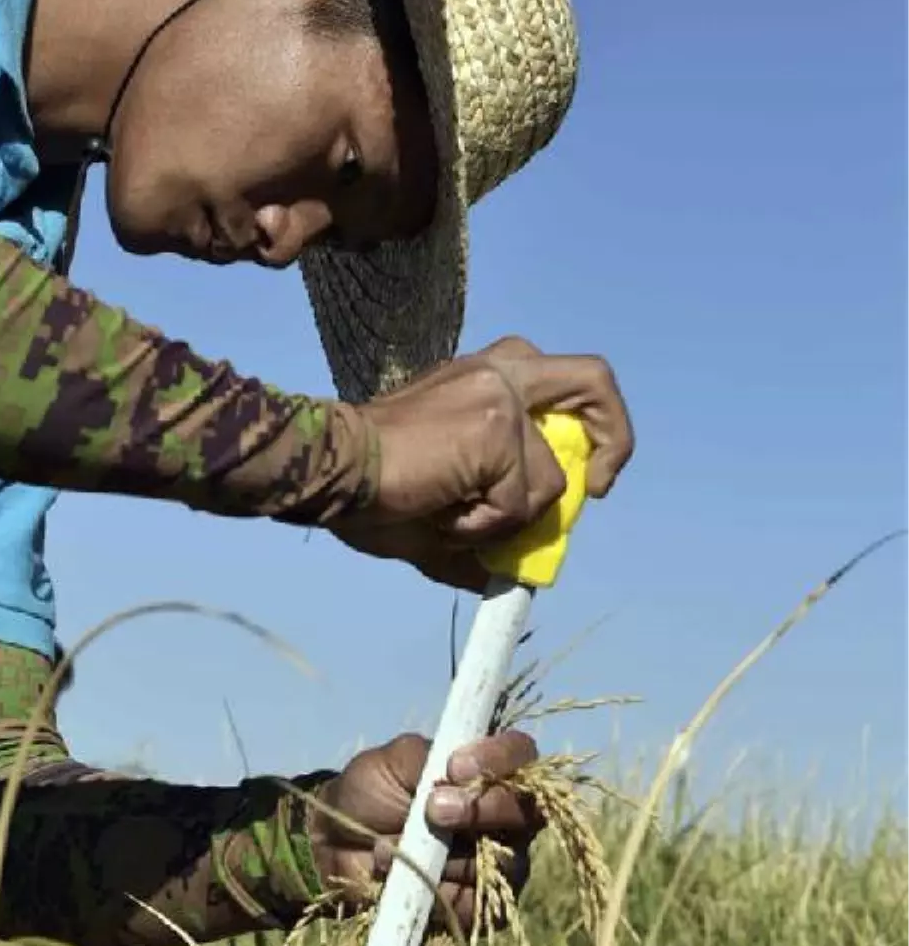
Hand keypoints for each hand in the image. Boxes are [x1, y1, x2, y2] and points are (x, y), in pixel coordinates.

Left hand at [311, 729, 543, 931]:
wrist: (337, 844)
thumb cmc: (370, 791)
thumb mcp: (391, 761)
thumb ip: (426, 758)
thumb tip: (456, 782)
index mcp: (487, 769)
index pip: (520, 753)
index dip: (499, 758)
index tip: (455, 766)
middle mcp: (503, 814)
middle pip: (526, 812)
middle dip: (481, 809)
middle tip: (434, 809)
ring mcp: (496, 862)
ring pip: (504, 862)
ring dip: (447, 856)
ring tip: (395, 848)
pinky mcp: (477, 904)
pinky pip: (479, 904)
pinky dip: (441, 891)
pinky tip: (411, 880)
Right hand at [334, 335, 633, 584]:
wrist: (331, 471)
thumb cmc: (369, 487)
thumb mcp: (443, 502)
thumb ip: (486, 523)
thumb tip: (507, 575)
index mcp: (482, 376)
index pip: (559, 384)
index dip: (586, 429)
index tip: (583, 477)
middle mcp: (498, 371)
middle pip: (592, 379)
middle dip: (615, 436)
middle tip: (598, 485)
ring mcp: (500, 397)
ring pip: (549, 478)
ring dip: (506, 518)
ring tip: (451, 516)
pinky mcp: (497, 429)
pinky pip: (521, 504)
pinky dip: (486, 527)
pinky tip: (443, 514)